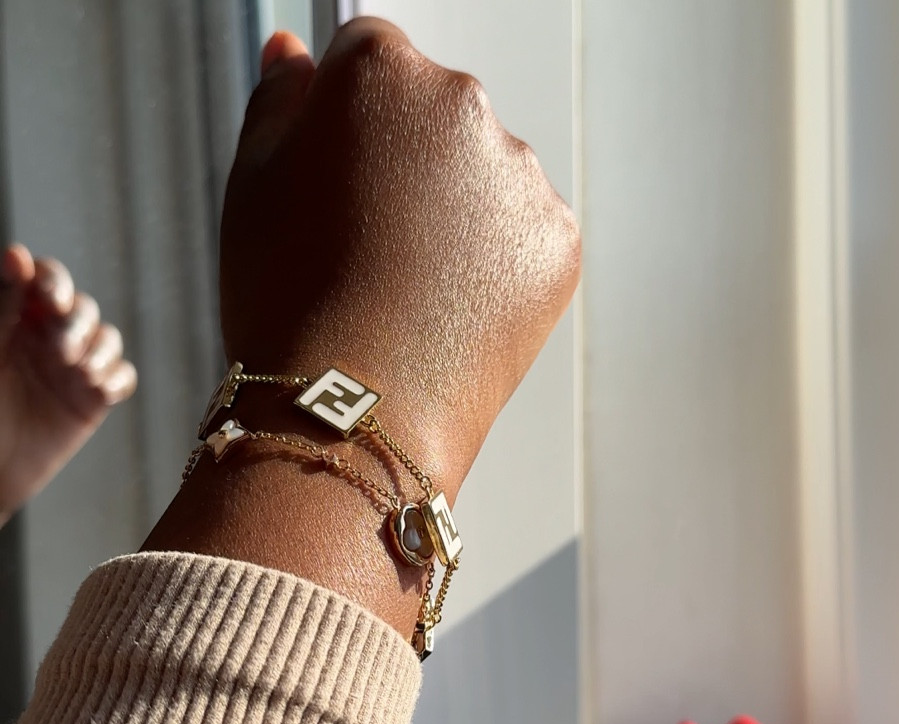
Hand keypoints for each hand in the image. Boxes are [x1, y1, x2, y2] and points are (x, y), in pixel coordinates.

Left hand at [0, 245, 136, 524]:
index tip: (50, 301)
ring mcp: (73, 369)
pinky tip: (97, 391)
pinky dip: (117, 379)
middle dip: (78, 325)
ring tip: (80, 375)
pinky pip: (123, 377)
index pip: (46, 280)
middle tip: (59, 353)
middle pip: (83, 308)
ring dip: (100, 352)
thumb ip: (3, 304)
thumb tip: (19, 254)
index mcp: (16, 318)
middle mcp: (47, 338)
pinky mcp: (94, 400)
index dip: (55, 282)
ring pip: (108, 339)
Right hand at [220, 20, 580, 490]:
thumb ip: (279, 100)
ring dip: (457, 209)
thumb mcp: (253, 184)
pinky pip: (523, 232)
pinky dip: (497, 259)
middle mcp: (464, 106)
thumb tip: (295, 52)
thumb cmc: (293, 302)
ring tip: (411, 284)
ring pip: (485, 175)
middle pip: (435, 112)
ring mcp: (521, 176)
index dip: (348, 119)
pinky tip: (453, 303)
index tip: (342, 172)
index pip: (370, 54)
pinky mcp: (557, 241)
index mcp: (382, 73)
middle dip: (407, 158)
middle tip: (372, 241)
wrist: (357, 407)